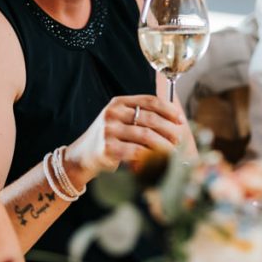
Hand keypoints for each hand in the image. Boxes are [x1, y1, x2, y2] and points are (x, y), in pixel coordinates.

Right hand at [65, 94, 182, 186]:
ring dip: (164, 145)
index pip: (149, 100)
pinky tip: (159, 160)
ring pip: (146, 135)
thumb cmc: (107, 139)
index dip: (168, 110)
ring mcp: (109, 130)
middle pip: (150, 118)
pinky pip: (137, 151)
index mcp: (118, 103)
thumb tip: (173, 122)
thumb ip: (140, 118)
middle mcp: (112, 113)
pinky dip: (152, 156)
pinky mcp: (108, 148)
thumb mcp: (119, 121)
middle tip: (180, 139)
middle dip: (169, 129)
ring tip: (173, 152)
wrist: (81, 156)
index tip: (180, 120)